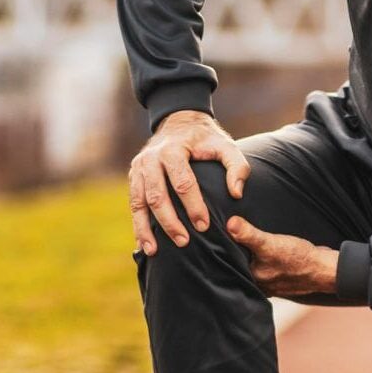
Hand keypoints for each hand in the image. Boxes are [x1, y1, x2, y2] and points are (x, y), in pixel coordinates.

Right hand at [129, 110, 249, 253]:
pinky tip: (144, 244)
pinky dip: (138, 224)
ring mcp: (138, 168)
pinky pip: (134, 204)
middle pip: (157, 196)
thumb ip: (237, 167)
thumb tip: (236, 194)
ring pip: (139, 203)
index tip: (204, 226)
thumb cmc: (206, 139)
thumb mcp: (226, 146)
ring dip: (146, 229)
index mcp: (172, 150)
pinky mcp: (134, 177)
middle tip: (184, 242)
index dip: (193, 206)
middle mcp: (150, 159)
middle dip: (170, 222)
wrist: (179, 121)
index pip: (183, 183)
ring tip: (155, 251)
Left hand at [226, 216, 338, 296]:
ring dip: (252, 256)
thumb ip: (249, 234)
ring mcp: (270, 283)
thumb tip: (229, 224)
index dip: (225, 250)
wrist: (325, 269)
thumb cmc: (299, 259)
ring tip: (250, 241)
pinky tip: (268, 251)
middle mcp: (258, 284)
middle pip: (241, 265)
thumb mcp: (271, 243)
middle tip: (234, 235)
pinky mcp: (280, 277)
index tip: (220, 236)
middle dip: (238, 253)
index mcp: (251, 280)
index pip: (230, 264)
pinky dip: (265, 259)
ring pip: (254, 266)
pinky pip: (266, 267)